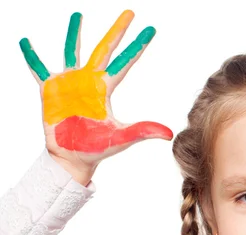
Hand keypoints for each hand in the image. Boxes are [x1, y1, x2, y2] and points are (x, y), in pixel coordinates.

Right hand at [20, 10, 172, 171]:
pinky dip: (32, 56)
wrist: (72, 158)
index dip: (137, 45)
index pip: (125, 61)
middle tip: (129, 12)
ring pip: (71, 52)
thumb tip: (169, 134)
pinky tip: (25, 43)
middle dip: (116, 30)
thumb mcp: (121, 137)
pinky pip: (38, 68)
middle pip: (104, 48)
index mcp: (105, 88)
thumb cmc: (97, 149)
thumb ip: (142, 131)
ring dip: (73, 34)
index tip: (150, 29)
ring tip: (78, 16)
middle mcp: (89, 81)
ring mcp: (69, 83)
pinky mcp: (49, 90)